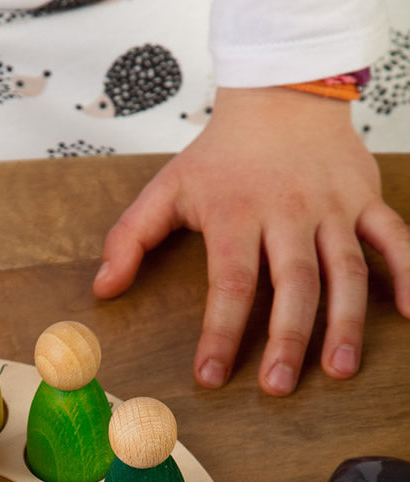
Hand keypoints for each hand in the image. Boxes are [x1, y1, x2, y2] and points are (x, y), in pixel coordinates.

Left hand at [93, 86, 409, 394]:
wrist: (280, 93)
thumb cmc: (219, 153)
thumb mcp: (166, 188)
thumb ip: (129, 238)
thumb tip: (102, 289)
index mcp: (236, 214)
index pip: (229, 284)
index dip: (220, 334)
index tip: (209, 377)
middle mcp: (288, 213)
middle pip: (293, 284)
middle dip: (287, 340)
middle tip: (278, 388)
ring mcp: (331, 207)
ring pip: (346, 270)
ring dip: (345, 322)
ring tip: (340, 369)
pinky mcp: (364, 199)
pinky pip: (394, 237)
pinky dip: (409, 273)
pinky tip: (408, 315)